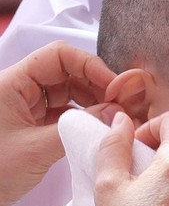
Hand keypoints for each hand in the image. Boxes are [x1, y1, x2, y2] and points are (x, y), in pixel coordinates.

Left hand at [0, 41, 116, 205]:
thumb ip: (78, 128)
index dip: (90, 66)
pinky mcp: (29, 125)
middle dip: (95, 85)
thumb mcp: (36, 149)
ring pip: (67, 92)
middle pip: (67, 72)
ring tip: (111, 118)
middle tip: (119, 105)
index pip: (59, 56)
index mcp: (11, 83)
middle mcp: (18, 89)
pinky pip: (61, 112)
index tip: (113, 87)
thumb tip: (114, 112)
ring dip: (91, 102)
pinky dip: (81, 118)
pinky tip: (95, 128)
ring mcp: (24, 107)